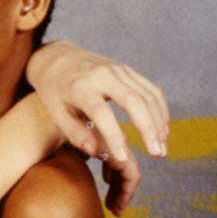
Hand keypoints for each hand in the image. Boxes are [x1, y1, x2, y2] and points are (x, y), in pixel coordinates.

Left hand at [26, 40, 167, 209]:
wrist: (56, 58)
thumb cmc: (54, 91)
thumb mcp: (55, 112)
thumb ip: (75, 133)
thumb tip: (96, 152)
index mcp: (80, 87)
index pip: (101, 113)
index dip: (114, 136)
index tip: (124, 159)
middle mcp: (102, 75)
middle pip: (134, 101)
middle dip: (149, 129)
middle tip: (157, 154)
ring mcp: (118, 70)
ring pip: (147, 95)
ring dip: (158, 122)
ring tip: (161, 148)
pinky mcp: (127, 69)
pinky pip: (150, 89)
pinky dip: (160, 109)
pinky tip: (162, 129)